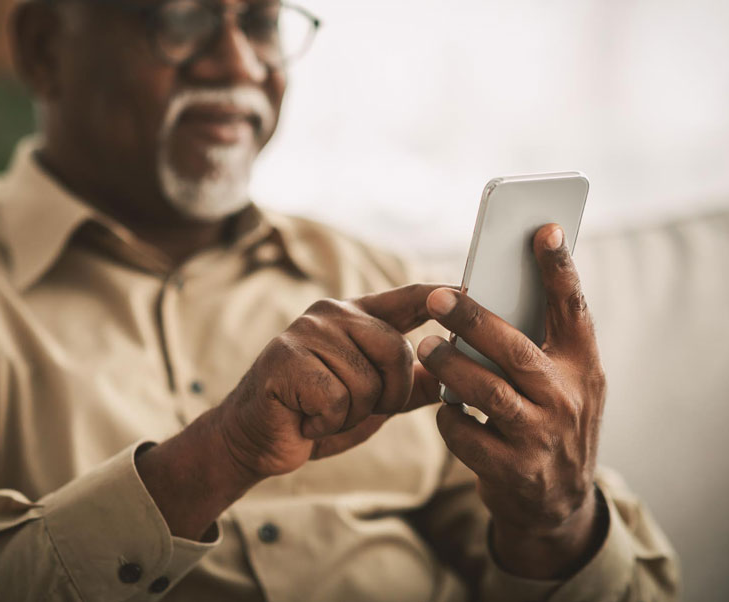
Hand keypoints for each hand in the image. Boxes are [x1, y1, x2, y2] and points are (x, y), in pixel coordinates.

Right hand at [214, 283, 445, 481]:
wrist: (257, 438)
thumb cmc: (316, 414)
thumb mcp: (374, 400)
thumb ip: (411, 384)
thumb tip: (458, 375)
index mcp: (357, 317)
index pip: (408, 298)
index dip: (441, 297)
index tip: (471, 290)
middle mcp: (332, 313)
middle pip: (397, 351)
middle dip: (388, 396)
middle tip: (354, 409)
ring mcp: (307, 331)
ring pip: (366, 382)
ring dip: (350, 414)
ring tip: (322, 412)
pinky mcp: (286, 357)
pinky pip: (335, 399)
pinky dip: (327, 422)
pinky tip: (306, 418)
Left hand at [417, 224, 606, 578]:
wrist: (558, 506)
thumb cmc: (550, 423)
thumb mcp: (563, 385)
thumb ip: (538, 346)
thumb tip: (487, 294)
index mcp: (582, 367)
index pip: (573, 309)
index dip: (559, 268)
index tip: (544, 229)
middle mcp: (568, 399)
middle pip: (515, 349)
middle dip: (473, 319)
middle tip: (436, 297)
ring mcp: (541, 437)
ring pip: (485, 391)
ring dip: (449, 366)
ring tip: (427, 347)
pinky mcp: (512, 469)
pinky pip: (464, 432)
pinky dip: (447, 415)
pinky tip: (444, 406)